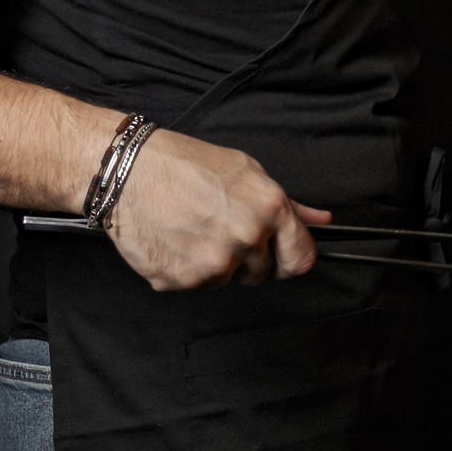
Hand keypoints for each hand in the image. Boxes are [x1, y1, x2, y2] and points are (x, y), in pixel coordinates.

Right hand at [102, 129, 332, 290]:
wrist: (129, 172)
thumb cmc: (187, 164)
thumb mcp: (248, 172)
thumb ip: (290, 204)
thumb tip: (322, 221)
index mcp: (269, 211)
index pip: (301, 259)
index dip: (292, 259)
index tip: (283, 257)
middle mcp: (246, 240)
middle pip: (263, 274)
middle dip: (249, 259)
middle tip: (223, 230)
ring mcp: (213, 265)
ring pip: (227, 280)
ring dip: (216, 264)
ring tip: (194, 230)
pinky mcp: (181, 281)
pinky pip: (195, 285)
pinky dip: (186, 270)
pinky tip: (174, 240)